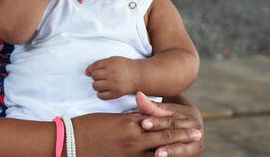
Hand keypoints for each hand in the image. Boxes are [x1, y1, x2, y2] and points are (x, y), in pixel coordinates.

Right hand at [72, 111, 201, 156]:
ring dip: (176, 150)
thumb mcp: (111, 118)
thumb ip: (129, 118)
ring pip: (159, 152)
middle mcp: (133, 136)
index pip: (157, 120)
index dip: (174, 120)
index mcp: (130, 122)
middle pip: (163, 135)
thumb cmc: (88, 127)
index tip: (189, 120)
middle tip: (198, 134)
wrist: (71, 141)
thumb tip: (143, 119)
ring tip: (191, 148)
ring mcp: (130, 152)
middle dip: (182, 135)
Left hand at [85, 56, 138, 98]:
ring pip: (95, 86)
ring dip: (97, 85)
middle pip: (94, 76)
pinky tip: (106, 90)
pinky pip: (101, 96)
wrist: (138, 76)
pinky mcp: (116, 93)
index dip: (91, 70)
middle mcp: (112, 73)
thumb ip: (99, 64)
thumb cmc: (124, 67)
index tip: (93, 72)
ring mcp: (114, 84)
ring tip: (104, 84)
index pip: (94, 67)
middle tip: (102, 77)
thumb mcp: (113, 60)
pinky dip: (101, 94)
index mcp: (111, 63)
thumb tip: (86, 73)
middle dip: (96, 77)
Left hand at [137, 93, 204, 156]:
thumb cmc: (172, 115)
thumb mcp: (165, 109)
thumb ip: (152, 106)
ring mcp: (195, 147)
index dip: (157, 122)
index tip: (143, 123)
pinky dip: (171, 156)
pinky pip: (180, 156)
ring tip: (158, 154)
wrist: (189, 128)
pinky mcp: (191, 156)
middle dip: (164, 140)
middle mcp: (197, 134)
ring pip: (181, 150)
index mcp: (191, 120)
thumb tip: (139, 95)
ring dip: (170, 152)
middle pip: (177, 136)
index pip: (171, 121)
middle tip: (152, 143)